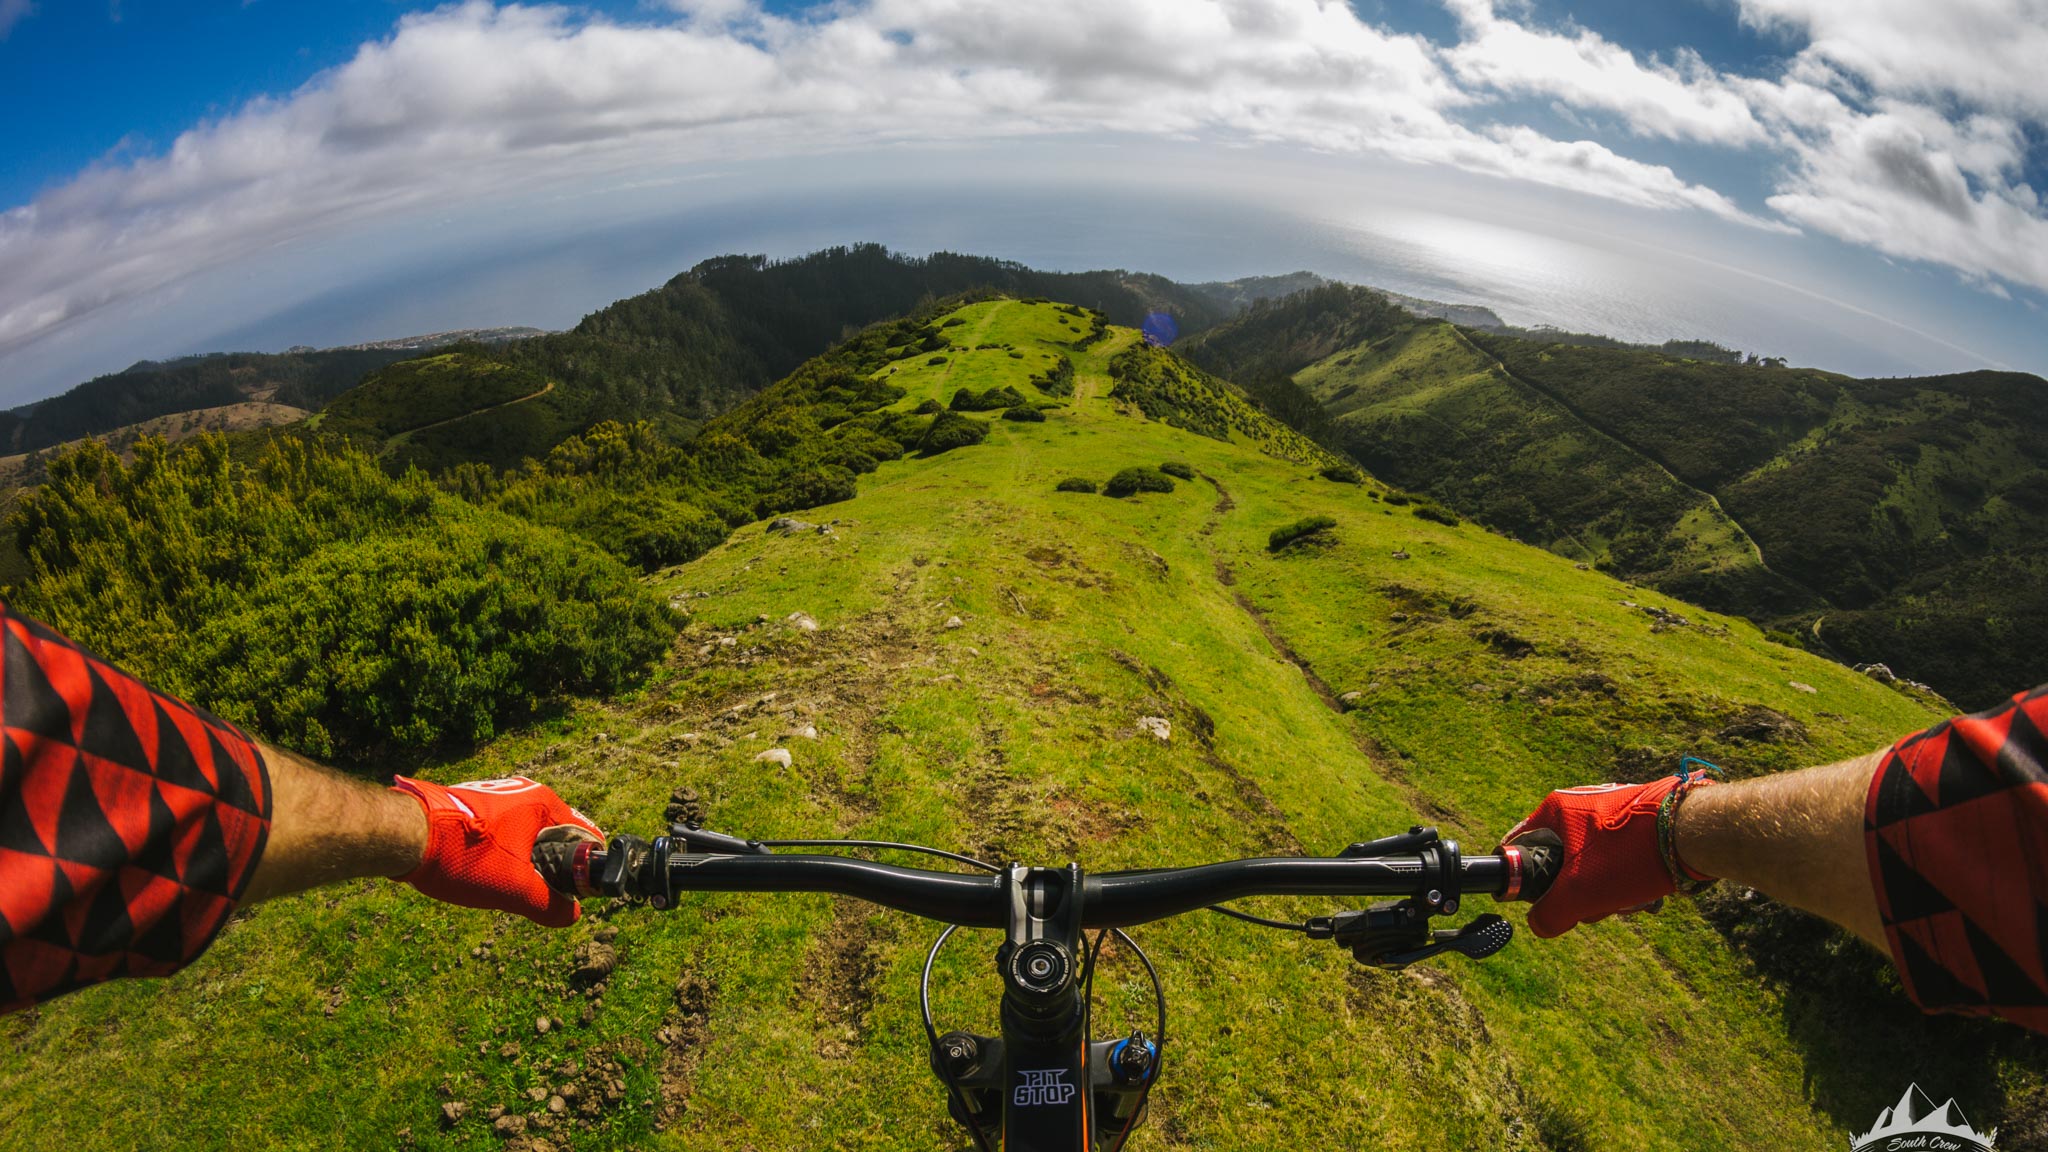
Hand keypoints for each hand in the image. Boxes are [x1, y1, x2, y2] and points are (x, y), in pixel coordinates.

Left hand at [392, 776, 603, 927]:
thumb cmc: (463, 856)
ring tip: (508, 886)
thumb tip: (570, 915)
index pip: (585, 834)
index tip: (578, 891)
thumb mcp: (514, 889)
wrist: (404, 835)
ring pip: (527, 836)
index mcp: (543, 804)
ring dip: (525, 862)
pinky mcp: (474, 806)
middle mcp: (524, 793)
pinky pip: (503, 833)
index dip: (585, 866)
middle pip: (555, 836)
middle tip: (540, 894)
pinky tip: (484, 872)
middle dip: (552, 866)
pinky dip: (503, 854)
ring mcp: (497, 797)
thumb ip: (549, 905)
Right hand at [1501, 772, 1713, 937]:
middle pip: (1561, 859)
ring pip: (1592, 862)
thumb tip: (1540, 924)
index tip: (1538, 898)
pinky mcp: (1639, 821)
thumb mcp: (1580, 893)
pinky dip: (1625, 877)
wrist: (1693, 833)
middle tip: (1593, 905)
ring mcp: (1612, 810)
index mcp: (1557, 808)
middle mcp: (1582, 803)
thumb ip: (1550, 913)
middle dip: (1576, 891)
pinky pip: (1618, 856)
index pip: (1521, 843)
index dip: (1524, 875)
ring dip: (1604, 889)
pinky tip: (1642, 891)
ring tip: (1625, 900)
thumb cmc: (1629, 855)